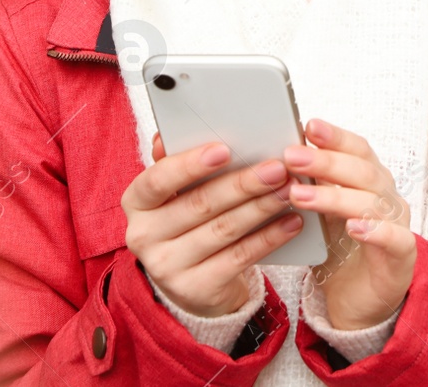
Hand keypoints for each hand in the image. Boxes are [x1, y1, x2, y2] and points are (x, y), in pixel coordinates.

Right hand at [122, 131, 304, 316]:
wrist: (192, 282)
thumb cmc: (187, 222)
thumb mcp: (175, 193)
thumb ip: (175, 163)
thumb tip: (165, 136)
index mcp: (136, 202)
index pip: (157, 180)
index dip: (190, 165)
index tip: (224, 149)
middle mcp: (143, 236)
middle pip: (200, 204)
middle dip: (243, 183)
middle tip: (277, 167)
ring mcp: (168, 268)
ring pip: (224, 230)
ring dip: (261, 207)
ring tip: (289, 190)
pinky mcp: (197, 290)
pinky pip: (240, 258)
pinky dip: (269, 237)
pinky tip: (291, 222)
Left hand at [285, 118, 416, 329]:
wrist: (357, 300)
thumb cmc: (340, 250)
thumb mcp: (320, 212)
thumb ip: (309, 184)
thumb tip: (277, 154)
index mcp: (369, 180)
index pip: (357, 149)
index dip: (335, 136)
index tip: (307, 125)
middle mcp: (387, 197)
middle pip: (362, 171)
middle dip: (325, 162)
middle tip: (291, 156)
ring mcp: (398, 225)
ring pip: (372, 202)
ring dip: (334, 196)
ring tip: (299, 195)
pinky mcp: (402, 257)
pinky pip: (394, 239)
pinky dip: (375, 231)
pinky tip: (353, 227)